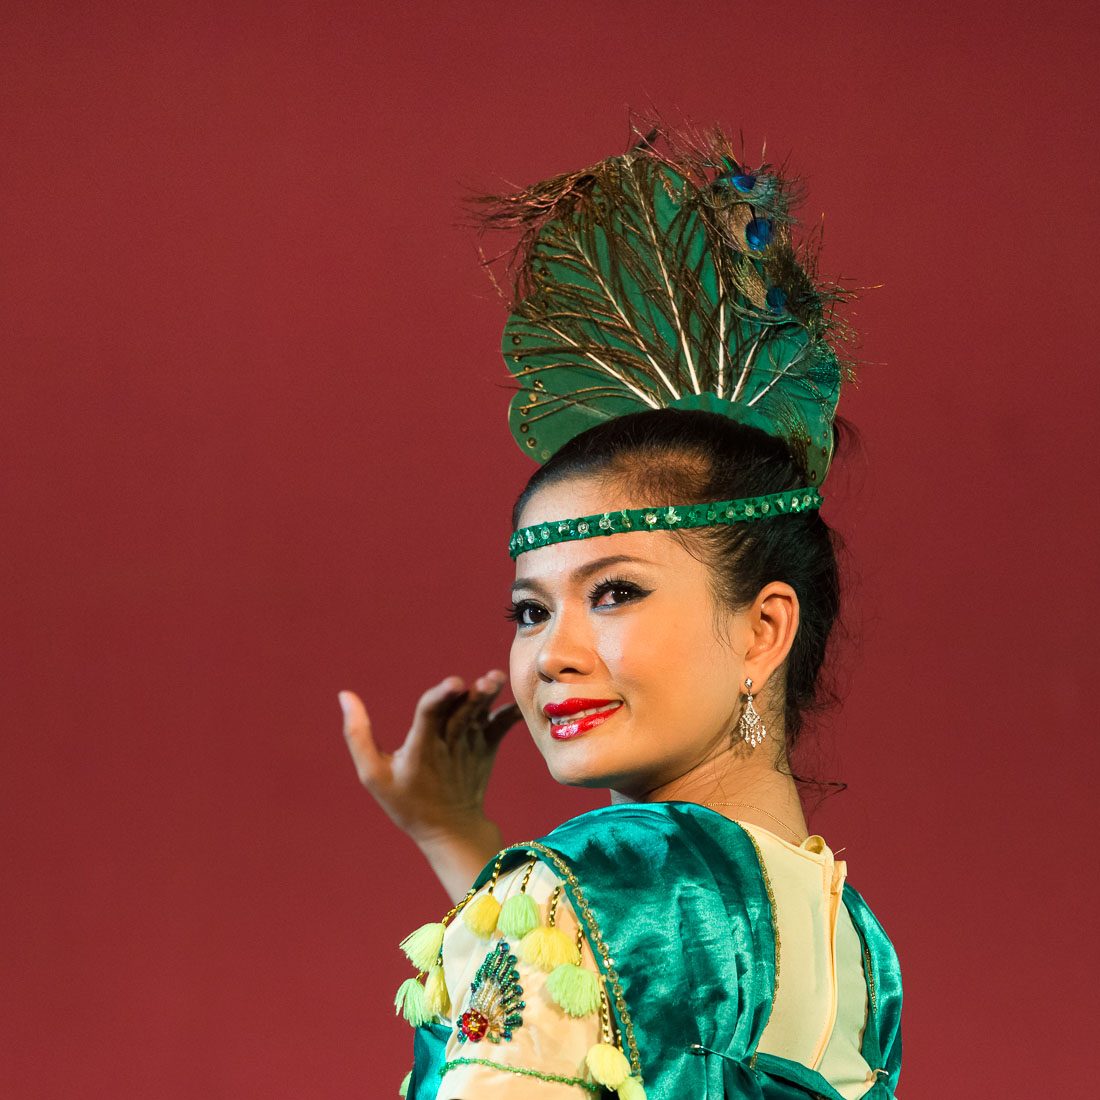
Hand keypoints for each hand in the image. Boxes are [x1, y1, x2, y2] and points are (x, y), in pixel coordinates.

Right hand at [339, 671, 519, 845]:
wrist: (448, 829)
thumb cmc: (405, 800)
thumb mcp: (372, 773)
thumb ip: (357, 734)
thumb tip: (344, 695)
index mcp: (420, 749)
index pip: (430, 716)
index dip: (440, 698)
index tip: (454, 683)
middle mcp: (448, 745)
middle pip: (461, 713)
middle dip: (474, 695)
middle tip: (489, 680)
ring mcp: (471, 747)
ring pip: (480, 716)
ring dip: (489, 697)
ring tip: (496, 680)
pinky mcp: (487, 749)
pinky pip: (501, 727)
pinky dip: (511, 712)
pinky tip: (518, 697)